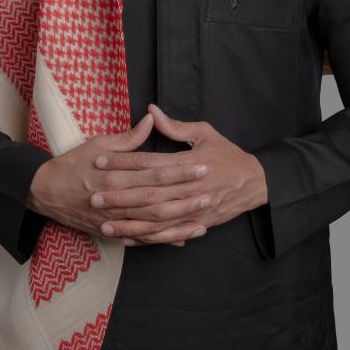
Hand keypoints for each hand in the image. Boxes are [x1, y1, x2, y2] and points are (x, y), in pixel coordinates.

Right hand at [24, 112, 216, 245]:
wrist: (44, 192)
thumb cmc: (72, 164)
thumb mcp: (97, 143)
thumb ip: (128, 137)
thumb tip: (151, 118)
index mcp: (115, 172)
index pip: (155, 170)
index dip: (181, 169)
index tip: (203, 165)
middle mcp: (116, 197)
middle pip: (158, 197)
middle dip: (186, 196)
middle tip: (211, 191)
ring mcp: (114, 218)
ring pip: (152, 222)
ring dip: (179, 221)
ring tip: (203, 218)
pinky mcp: (111, 231)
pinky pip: (140, 238)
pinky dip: (161, 239)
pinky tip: (182, 238)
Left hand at [90, 103, 268, 246]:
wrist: (255, 182)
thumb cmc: (227, 154)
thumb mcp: (205, 133)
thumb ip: (175, 126)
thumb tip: (150, 111)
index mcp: (189, 162)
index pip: (149, 162)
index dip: (123, 162)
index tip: (100, 161)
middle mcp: (190, 187)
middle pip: (149, 193)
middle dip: (119, 196)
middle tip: (94, 196)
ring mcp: (194, 208)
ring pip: (156, 218)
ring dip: (129, 223)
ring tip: (105, 224)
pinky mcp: (197, 223)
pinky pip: (169, 233)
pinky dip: (148, 237)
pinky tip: (129, 238)